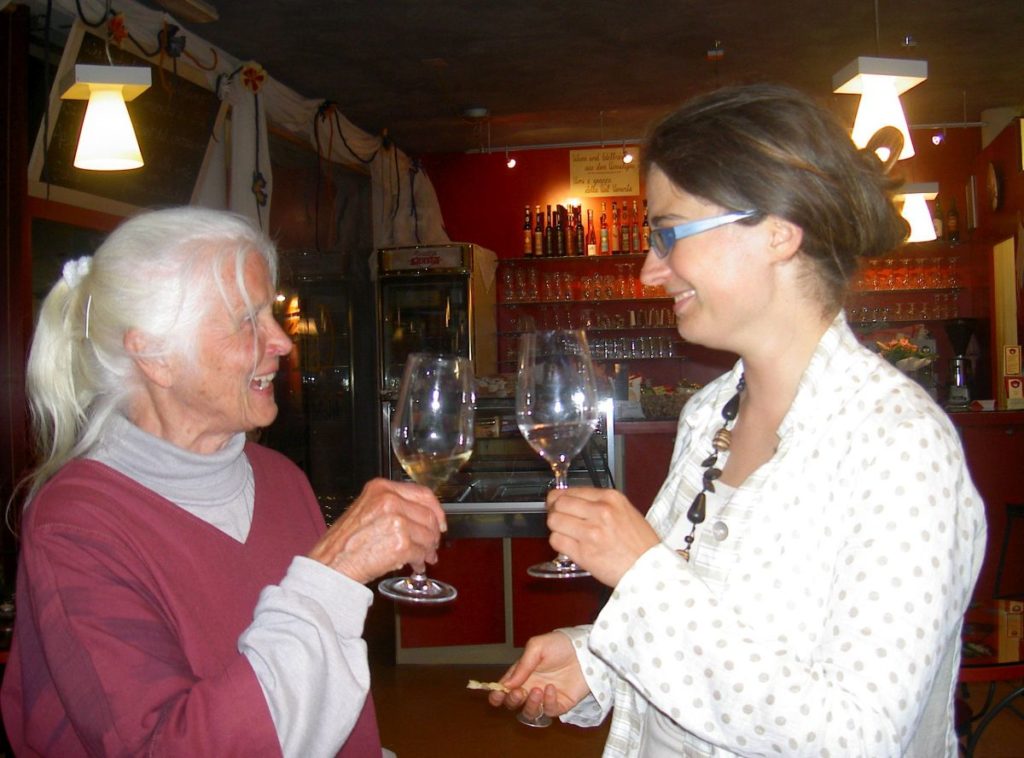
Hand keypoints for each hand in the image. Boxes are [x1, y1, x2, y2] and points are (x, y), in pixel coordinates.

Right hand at [308, 478, 446, 583]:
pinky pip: (421, 552)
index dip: (436, 510)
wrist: (330, 566)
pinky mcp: (401, 544)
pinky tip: (415, 566)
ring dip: (428, 549)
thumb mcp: (364, 510)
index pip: (422, 494)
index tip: (439, 522)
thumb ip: (392, 507)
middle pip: (428, 516)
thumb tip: (419, 518)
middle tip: (432, 545)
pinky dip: (421, 561)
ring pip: (428, 535)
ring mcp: (397, 521)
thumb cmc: (342, 543)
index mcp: (381, 488)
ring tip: (424, 558)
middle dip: (433, 534)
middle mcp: (390, 501)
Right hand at [488, 632, 589, 720]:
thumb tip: (506, 685)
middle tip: (520, 691)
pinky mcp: (560, 704)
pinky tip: (551, 688)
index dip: (497, 695)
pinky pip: (549, 711)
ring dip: (530, 704)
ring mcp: (545, 697)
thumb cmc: (560, 645)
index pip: (505, 689)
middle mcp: (531, 687)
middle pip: (514, 704)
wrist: (586, 650)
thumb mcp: (537, 647)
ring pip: (529, 712)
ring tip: (538, 690)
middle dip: (512, 700)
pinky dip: (547, 703)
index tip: (496, 696)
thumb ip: (522, 665)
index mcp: (522, 674)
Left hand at [545, 486, 659, 586]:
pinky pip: (557, 541)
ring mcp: (591, 532)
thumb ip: (601, 504)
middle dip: (555, 511)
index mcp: (611, 498)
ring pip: (554, 521)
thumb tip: (575, 502)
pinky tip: (568, 546)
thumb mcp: (626, 511)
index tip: (558, 504)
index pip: (571, 491)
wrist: (650, 569)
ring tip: (566, 533)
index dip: (560, 499)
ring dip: (556, 528)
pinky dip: (558, 543)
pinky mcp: (584, 552)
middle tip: (559, 519)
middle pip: (559, 504)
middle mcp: (600, 511)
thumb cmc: (641, 544)